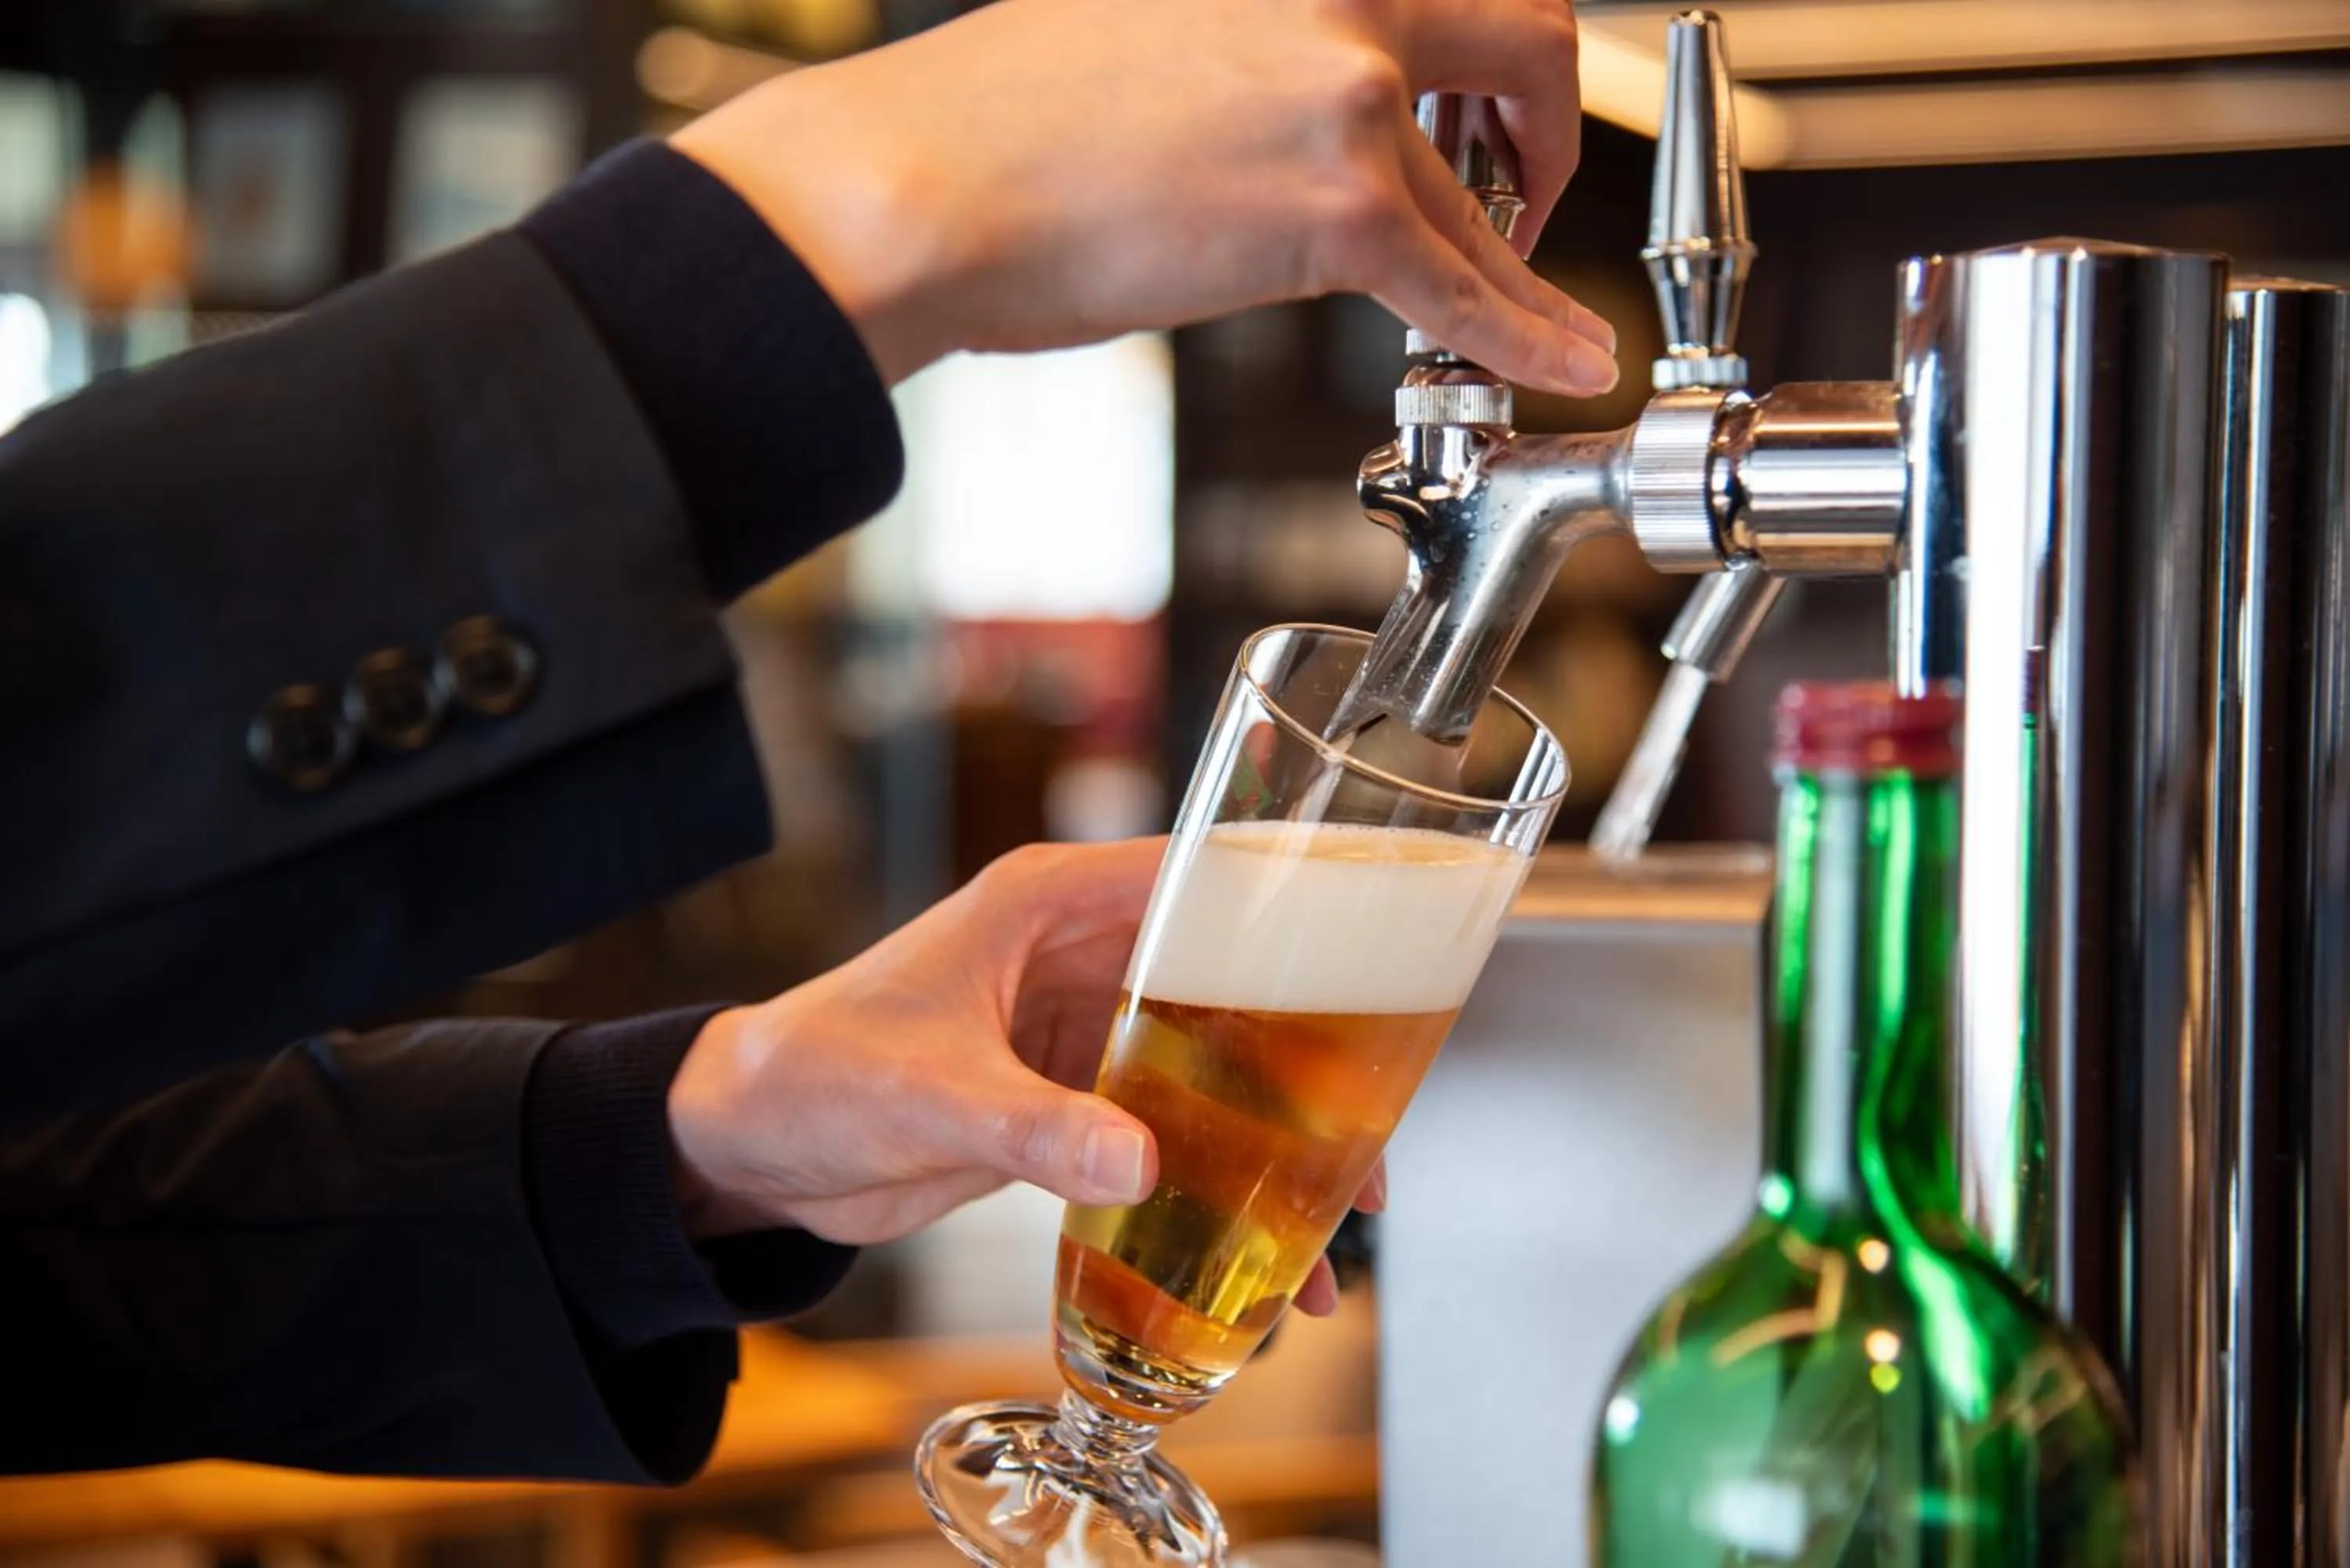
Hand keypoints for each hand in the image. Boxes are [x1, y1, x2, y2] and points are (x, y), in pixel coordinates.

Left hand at [667, 839, 1373, 1315]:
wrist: (745, 1149)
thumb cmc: (811, 1073)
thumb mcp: (928, 1092)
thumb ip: (1035, 1127)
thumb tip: (1142, 1165)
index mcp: (1052, 906)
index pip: (1198, 876)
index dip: (1292, 898)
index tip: (1382, 934)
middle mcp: (1081, 958)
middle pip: (1230, 991)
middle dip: (1308, 1062)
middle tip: (1373, 1145)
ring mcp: (1078, 1033)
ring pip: (1209, 1075)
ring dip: (1269, 1145)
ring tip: (1335, 1227)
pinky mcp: (1065, 1105)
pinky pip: (1163, 1139)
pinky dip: (1210, 1189)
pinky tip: (1251, 1252)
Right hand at [671, 0, 1614, 395]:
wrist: (920, 187)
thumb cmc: (996, 126)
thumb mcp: (1148, 21)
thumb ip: (1251, 45)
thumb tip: (1297, 104)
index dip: (1482, 57)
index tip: (1478, 113)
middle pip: (1524, 30)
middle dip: (1547, 122)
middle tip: (1523, 190)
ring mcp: (1347, 84)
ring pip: (1483, 197)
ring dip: (1526, 266)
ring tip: (1549, 323)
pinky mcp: (1340, 200)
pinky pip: (1466, 286)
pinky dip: (1527, 334)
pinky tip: (1565, 361)